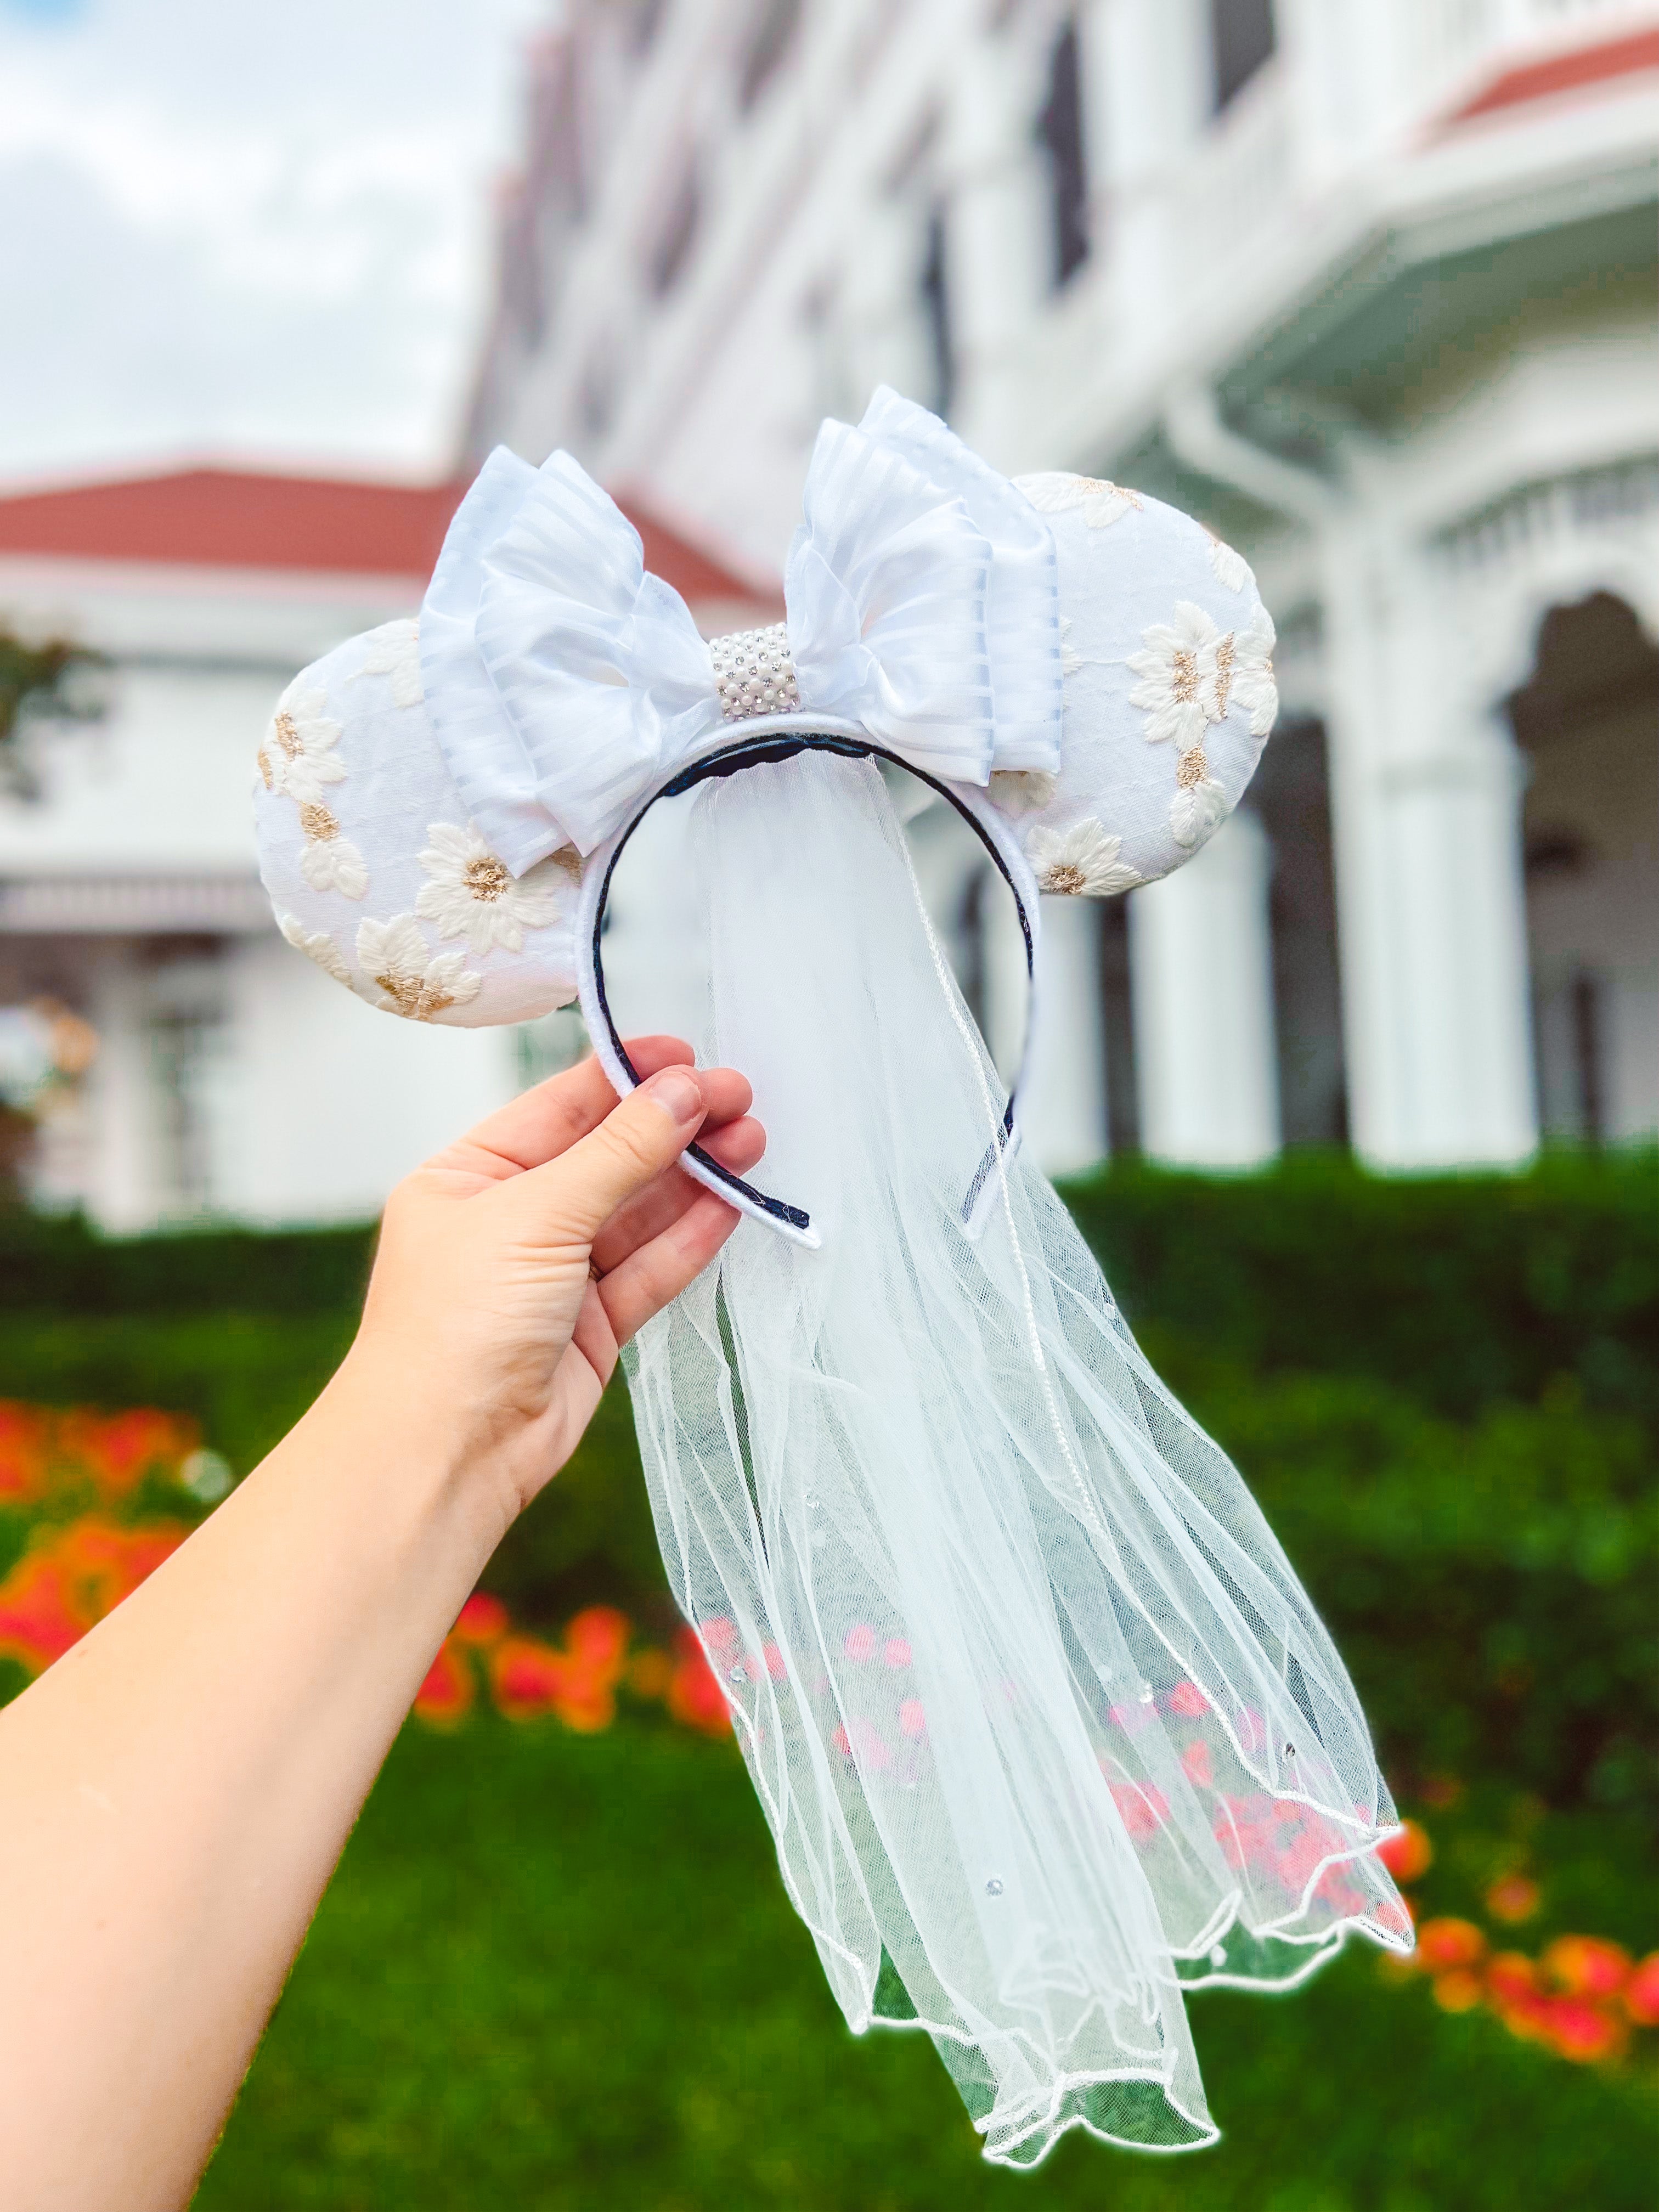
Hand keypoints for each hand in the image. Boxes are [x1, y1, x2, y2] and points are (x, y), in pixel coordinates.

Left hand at [349, 1035, 761, 1520]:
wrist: (445, 1453)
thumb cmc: (456, 1324)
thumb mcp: (536, 1215)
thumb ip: (619, 1153)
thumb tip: (681, 1092)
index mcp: (468, 1176)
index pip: (559, 1108)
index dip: (626, 1078)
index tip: (689, 1055)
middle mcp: (509, 1221)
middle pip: (607, 1157)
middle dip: (674, 1128)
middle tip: (740, 1098)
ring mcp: (553, 1276)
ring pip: (636, 1213)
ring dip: (694, 1178)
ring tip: (752, 1142)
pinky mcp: (591, 1327)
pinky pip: (649, 1269)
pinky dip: (690, 1237)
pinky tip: (733, 1204)